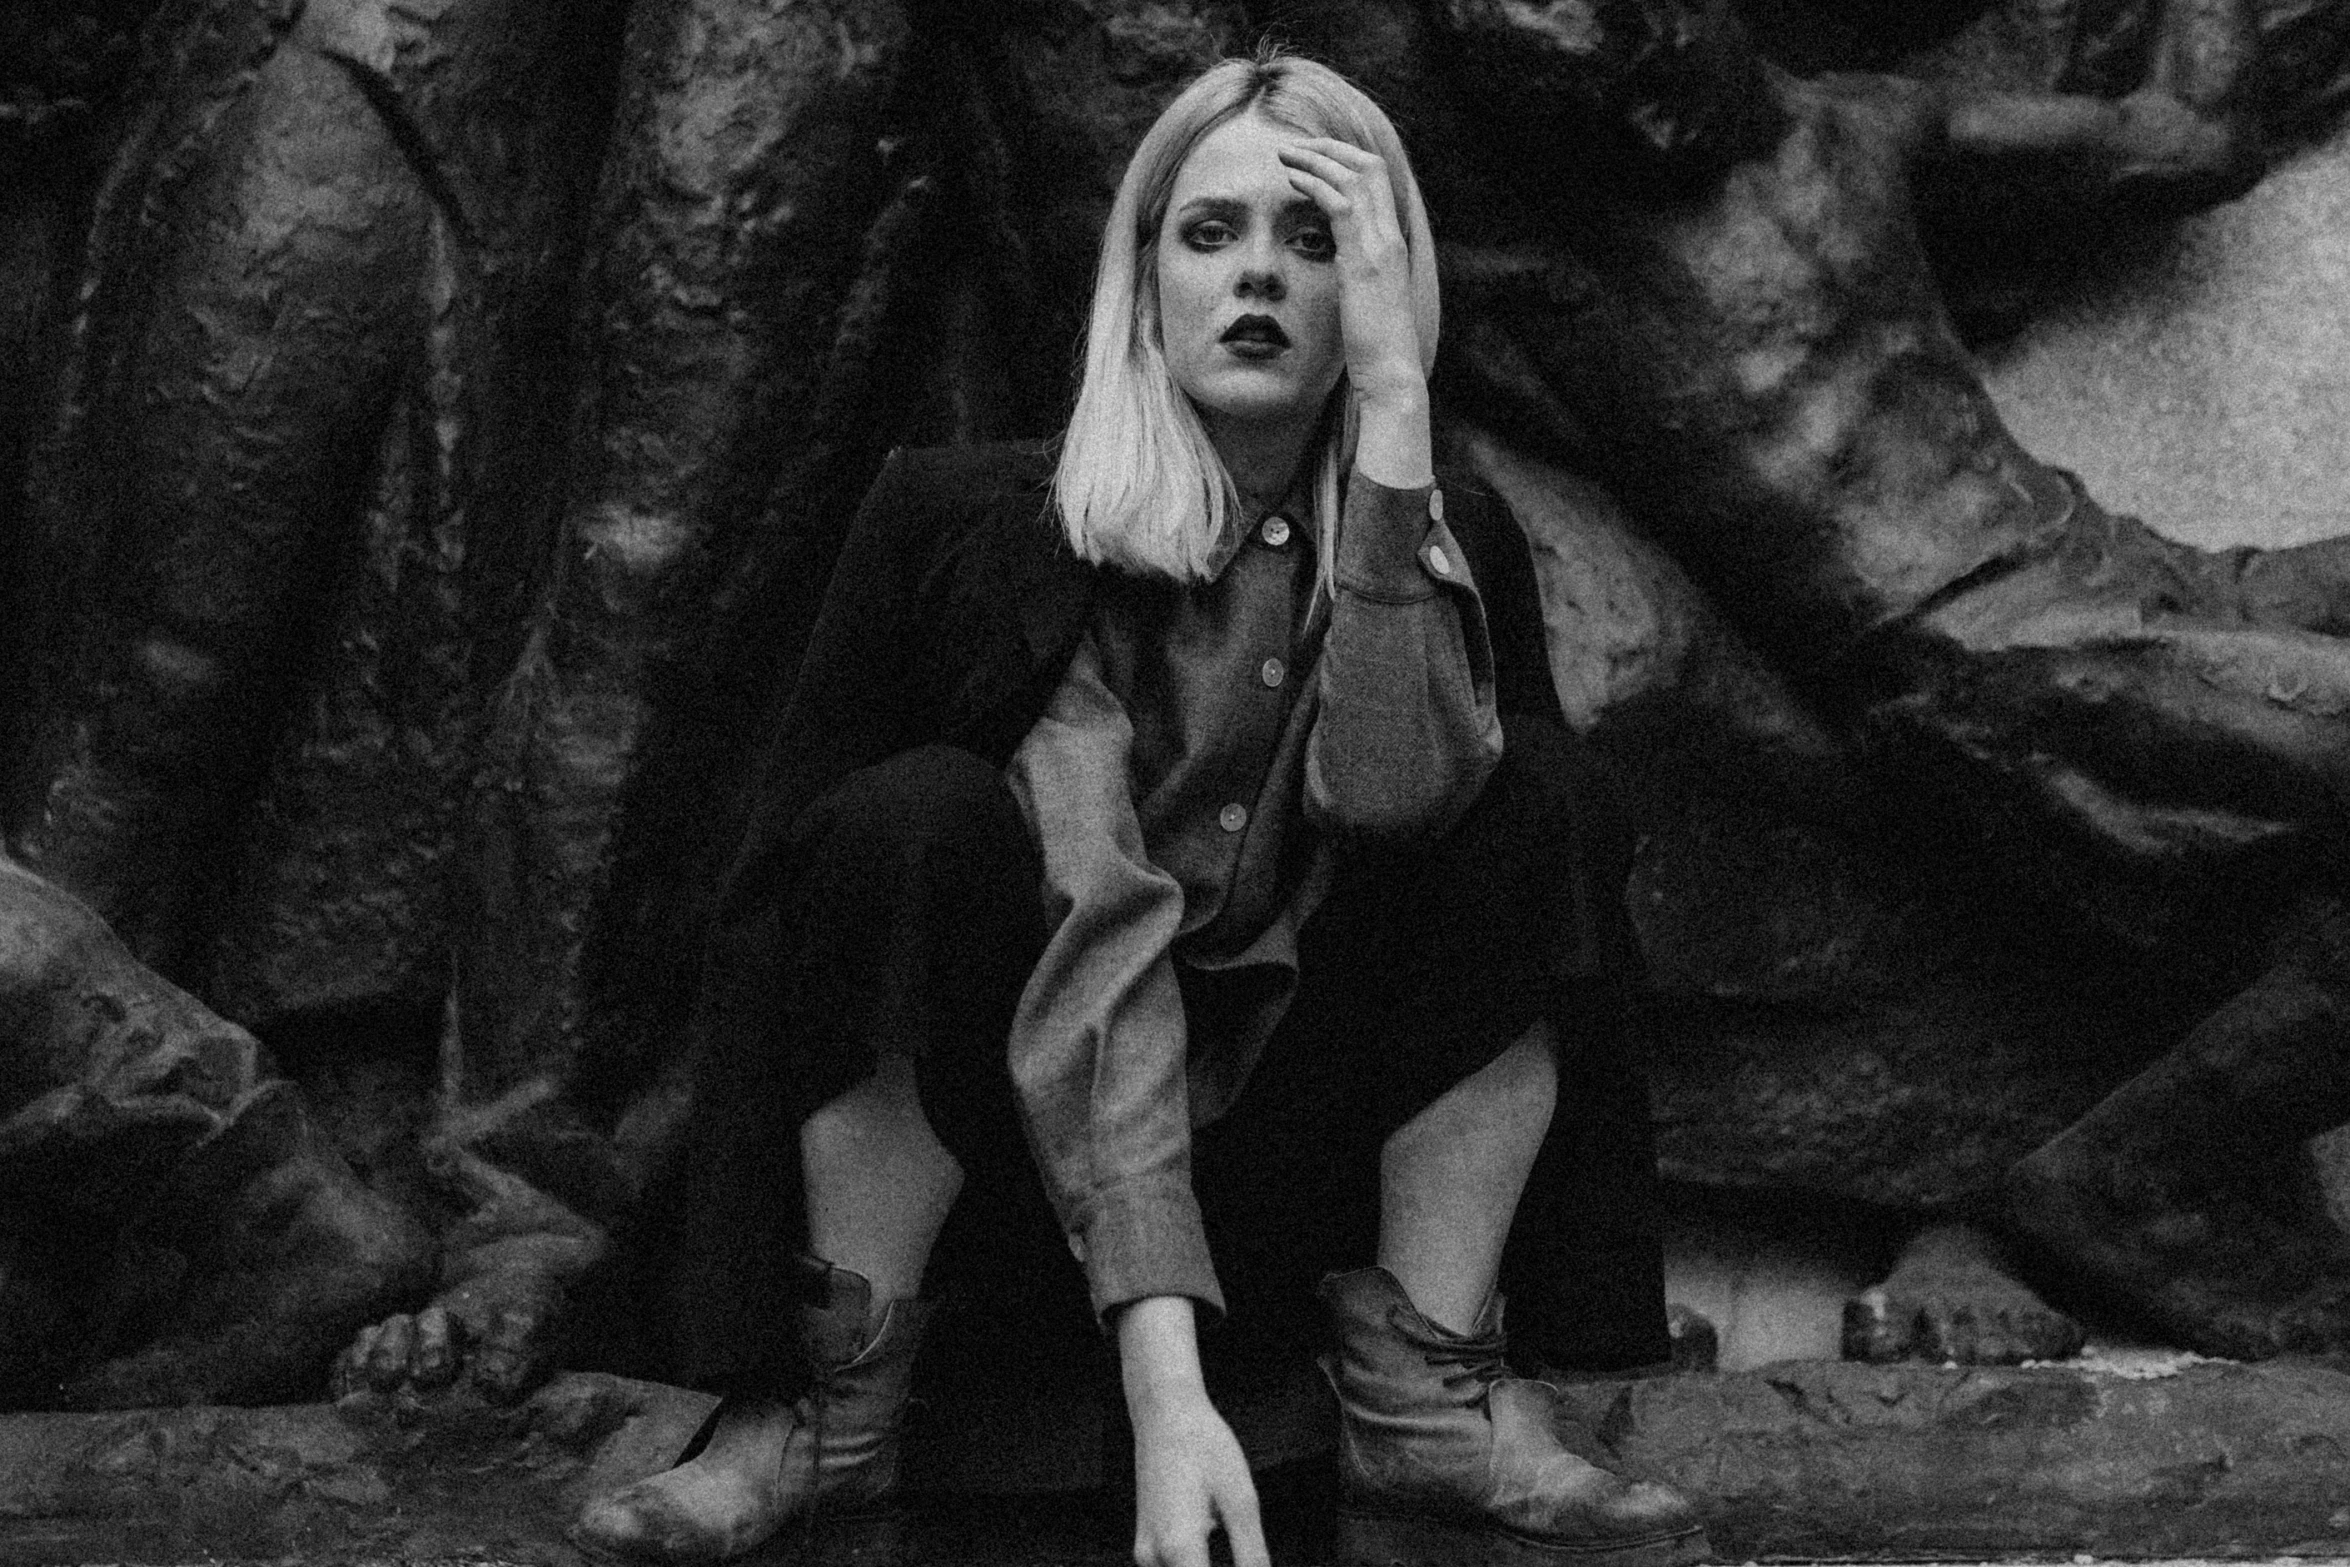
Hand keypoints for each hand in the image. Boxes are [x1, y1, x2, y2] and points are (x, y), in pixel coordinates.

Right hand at [1129, 1385, 1268, 1566]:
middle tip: (1251, 1559)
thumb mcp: (1241, 1501)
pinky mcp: (1146, 1546)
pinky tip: (1222, 1550)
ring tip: (1243, 1556)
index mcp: (1179, 1548)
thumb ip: (1252, 1556)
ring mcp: (1145, 1554)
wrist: (1164, 1413)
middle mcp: (1154, 1558)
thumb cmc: (1205, 1447)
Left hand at [1276, 137, 1425, 411]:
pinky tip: (1292, 179)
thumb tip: (1341, 261)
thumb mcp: (1366, 298)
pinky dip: (1315, 184)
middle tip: (1297, 145)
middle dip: (1331, 149)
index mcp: (1392, 244)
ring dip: (1317, 158)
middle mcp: (1390, 237)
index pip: (1378, 182)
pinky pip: (1340, 204)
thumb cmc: (1376, 346)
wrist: (1391, 372)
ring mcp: (1380, 246)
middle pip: (1369, 166)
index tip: (1315, 159)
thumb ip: (1357, 271)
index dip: (1346, 162)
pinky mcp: (1364, 260)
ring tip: (1286, 153)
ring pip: (1353, 177)